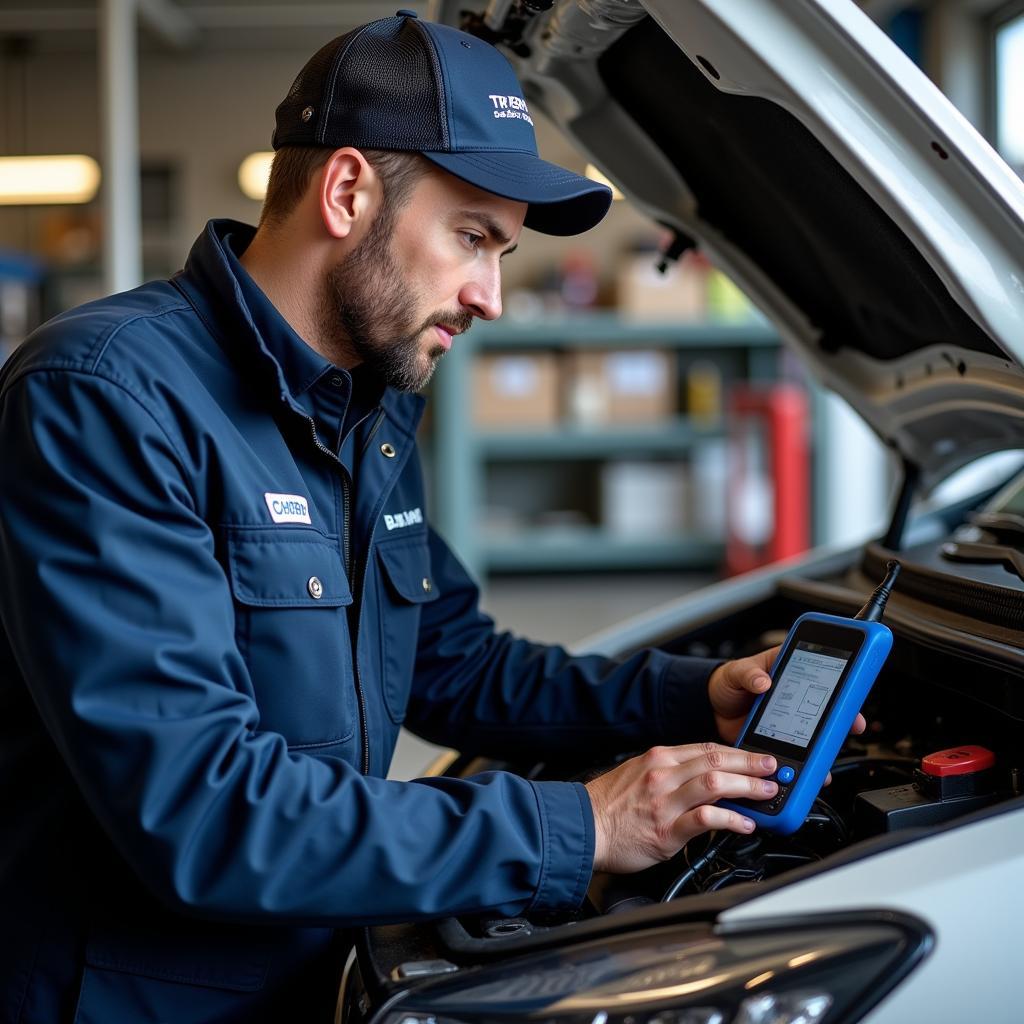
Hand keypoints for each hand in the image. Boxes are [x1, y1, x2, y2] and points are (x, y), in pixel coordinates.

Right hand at [584, 742, 778, 873]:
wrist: (581, 826)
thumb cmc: (607, 806)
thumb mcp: (638, 775)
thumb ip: (668, 773)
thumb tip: (701, 778)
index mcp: (658, 758)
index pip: (706, 748)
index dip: (737, 752)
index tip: (756, 757)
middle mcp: (663, 774)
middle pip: (717, 761)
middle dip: (751, 764)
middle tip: (774, 769)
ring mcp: (665, 801)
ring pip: (716, 784)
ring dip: (748, 787)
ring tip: (767, 794)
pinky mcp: (667, 829)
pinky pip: (706, 820)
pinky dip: (730, 820)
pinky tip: (745, 825)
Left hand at [707, 647, 866, 779]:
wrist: (710, 706)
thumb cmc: (727, 682)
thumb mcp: (736, 672)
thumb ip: (749, 674)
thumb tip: (762, 681)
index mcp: (788, 674)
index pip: (820, 679)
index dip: (839, 688)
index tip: (850, 700)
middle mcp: (793, 699)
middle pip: (825, 711)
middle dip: (841, 721)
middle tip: (853, 727)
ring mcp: (788, 722)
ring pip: (813, 736)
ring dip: (824, 749)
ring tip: (828, 758)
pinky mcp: (777, 741)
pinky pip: (794, 754)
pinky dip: (802, 764)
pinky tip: (806, 772)